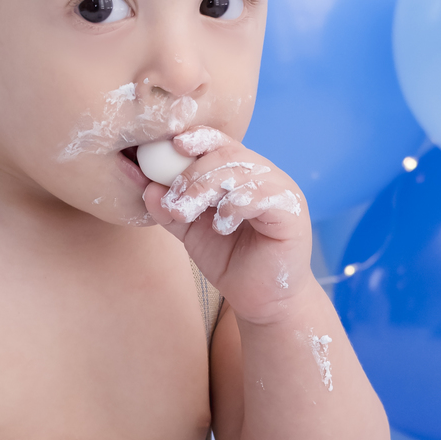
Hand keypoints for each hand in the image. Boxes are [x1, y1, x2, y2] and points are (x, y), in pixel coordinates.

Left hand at [143, 130, 311, 325]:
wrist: (261, 300)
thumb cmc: (231, 261)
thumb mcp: (191, 233)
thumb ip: (171, 211)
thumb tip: (148, 189)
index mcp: (241, 174)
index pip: (220, 143)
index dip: (198, 139)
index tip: (173, 146)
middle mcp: (264, 176)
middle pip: (227, 153)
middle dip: (193, 174)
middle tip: (174, 201)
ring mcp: (281, 191)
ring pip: (242, 171)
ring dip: (206, 189)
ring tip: (187, 215)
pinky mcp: (292, 212)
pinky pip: (261, 194)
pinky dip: (233, 206)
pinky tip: (221, 227)